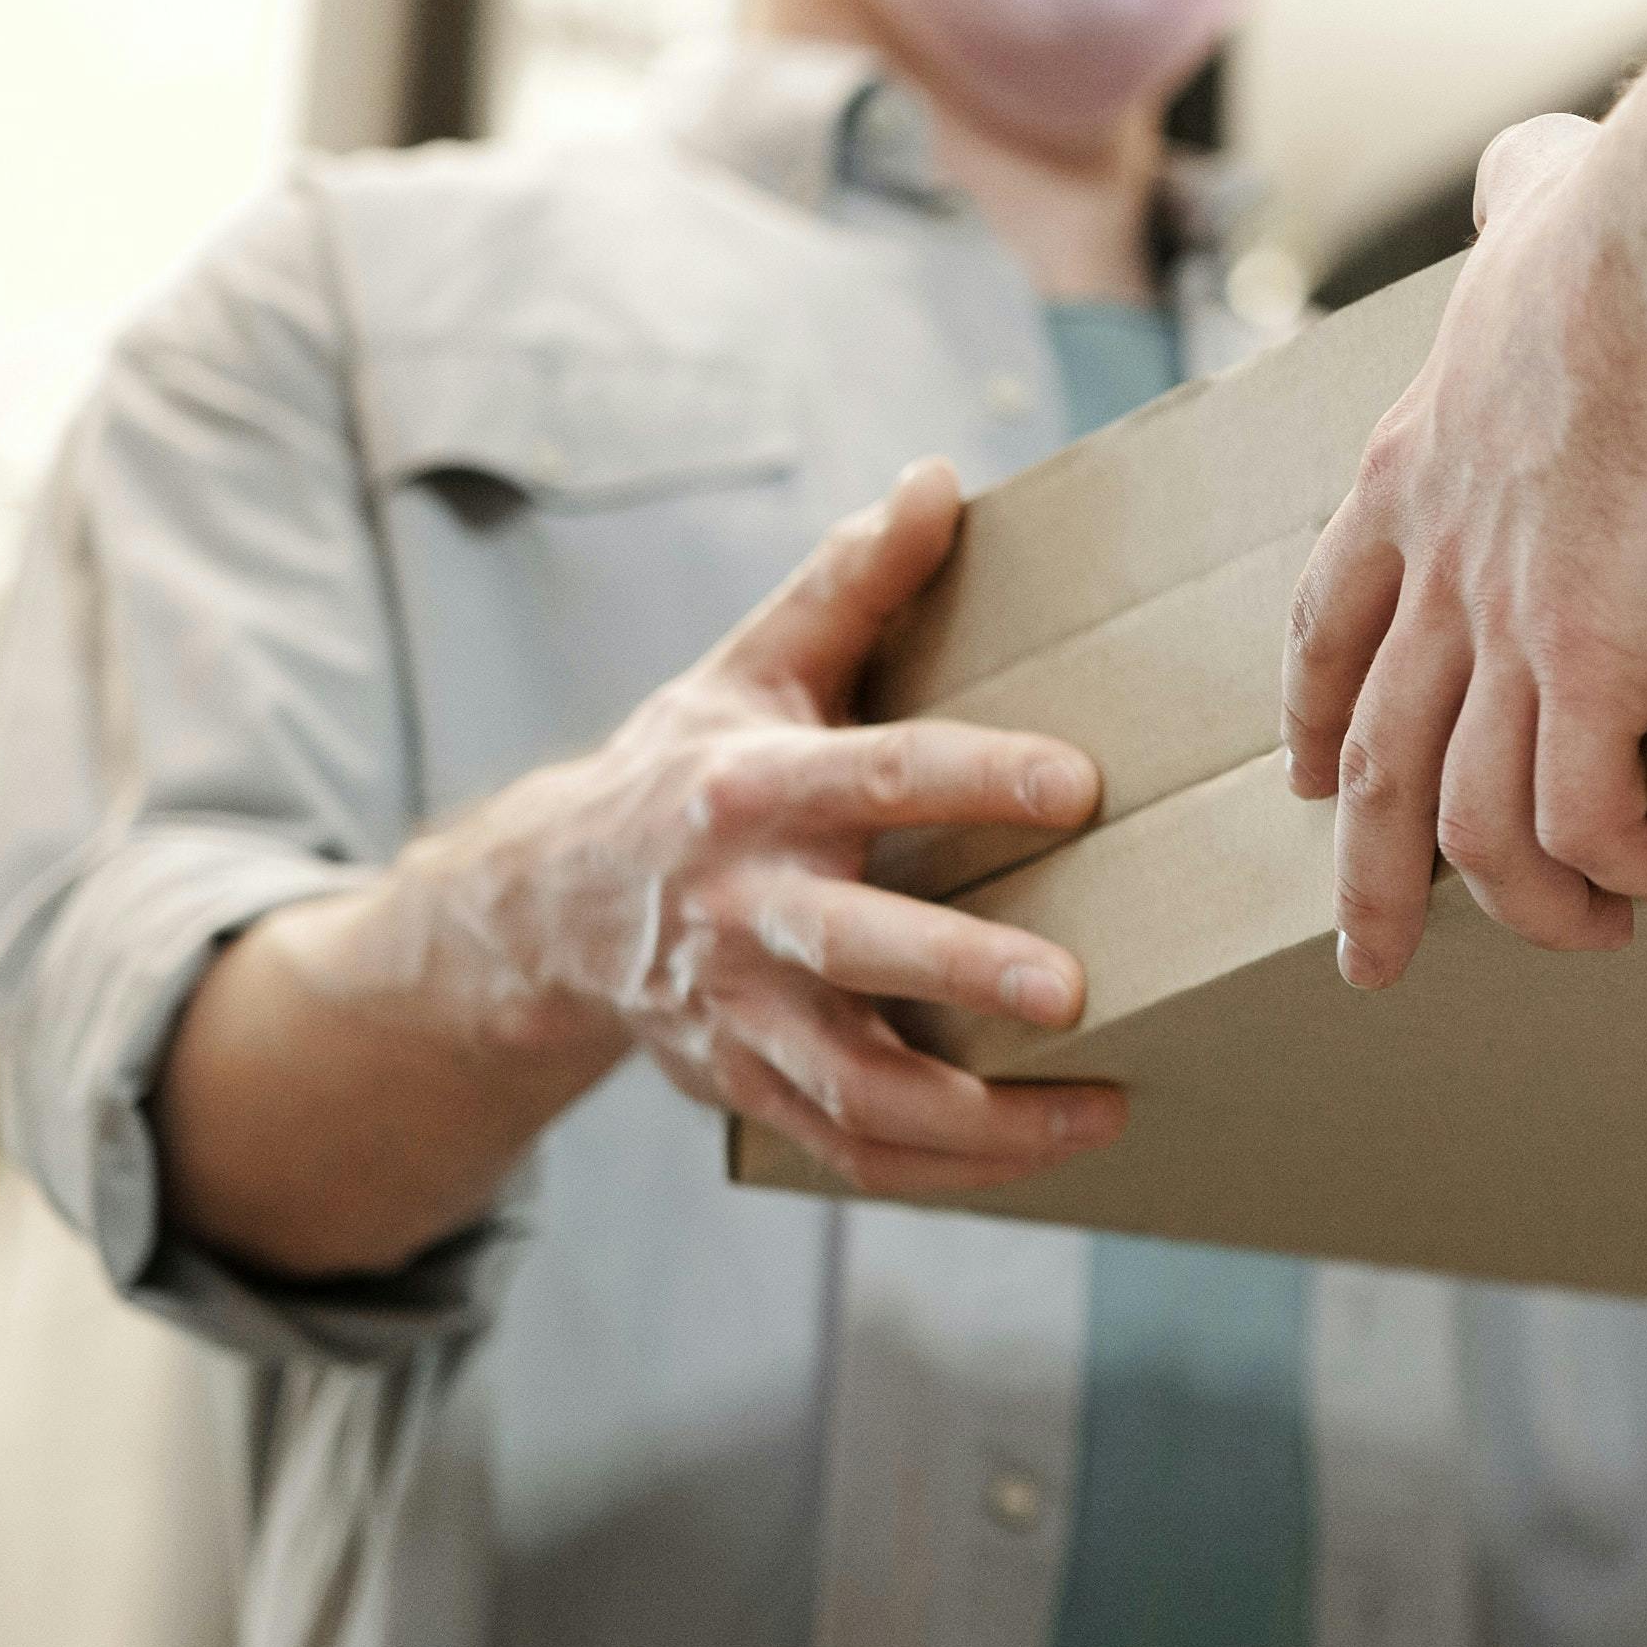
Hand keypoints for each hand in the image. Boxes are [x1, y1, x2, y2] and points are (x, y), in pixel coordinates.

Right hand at [418, 459, 1129, 1190]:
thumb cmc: (687, 768)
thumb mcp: (752, 662)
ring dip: (975, 1116)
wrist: (547, 908)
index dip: (971, 777)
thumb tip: (939, 479)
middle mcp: (739, 909)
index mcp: (749, 789)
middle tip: (1073, 990)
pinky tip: (1054, 1147)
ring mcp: (739, 1013)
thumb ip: (851, 581)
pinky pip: (851, 1150)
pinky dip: (951, 1167)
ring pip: (852, 1086)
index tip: (1077, 782)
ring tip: (1098, 1105)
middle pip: (852, 948)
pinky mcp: (748, 1088)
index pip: (873, 774)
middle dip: (958, 971)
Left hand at [1278, 0, 1646, 990]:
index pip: (1334, 617)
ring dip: (1523, 903)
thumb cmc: (1638, 221)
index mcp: (1415, 468)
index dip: (1319, 708)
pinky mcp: (1593, 671)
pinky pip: (1587, 824)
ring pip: (1468, 825)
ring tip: (1584, 936)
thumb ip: (1524, 196)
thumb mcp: (1539, 203)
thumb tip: (1539, 169)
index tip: (1307, 776)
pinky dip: (1628, 869)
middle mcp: (1441, 567)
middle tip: (1369, 958)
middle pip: (1372, 760)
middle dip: (1368, 875)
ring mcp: (1506, 630)